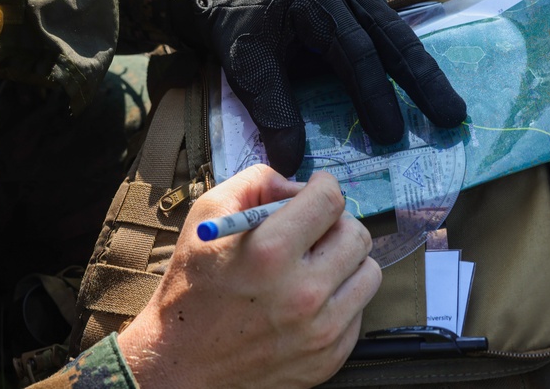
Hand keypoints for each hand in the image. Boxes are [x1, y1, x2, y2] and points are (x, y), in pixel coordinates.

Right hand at [116, 165, 380, 388]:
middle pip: (356, 234)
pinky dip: (338, 298)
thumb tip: (296, 185)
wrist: (181, 365)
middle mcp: (302, 293)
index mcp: (270, 252)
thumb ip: (255, 184)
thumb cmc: (191, 289)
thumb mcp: (205, 217)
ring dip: (345, 261)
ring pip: (368, 272)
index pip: (330, 200)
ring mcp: (319, 330)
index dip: (324, 186)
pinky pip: (358, 311)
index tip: (317, 190)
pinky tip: (307, 299)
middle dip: (335, 223)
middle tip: (313, 230)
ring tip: (314, 265)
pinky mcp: (328, 357)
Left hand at [169, 0, 466, 175]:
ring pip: (399, 32)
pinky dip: (408, 60)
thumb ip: (272, 110)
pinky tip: (429, 90)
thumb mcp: (248, 67)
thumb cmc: (242, 28)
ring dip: (424, 74)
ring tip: (452, 111)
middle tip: (451, 118)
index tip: (391, 133)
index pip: (354, 49)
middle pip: (392, 36)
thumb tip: (291, 162)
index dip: (375, 93)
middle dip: (423, 80)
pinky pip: (391, 27)